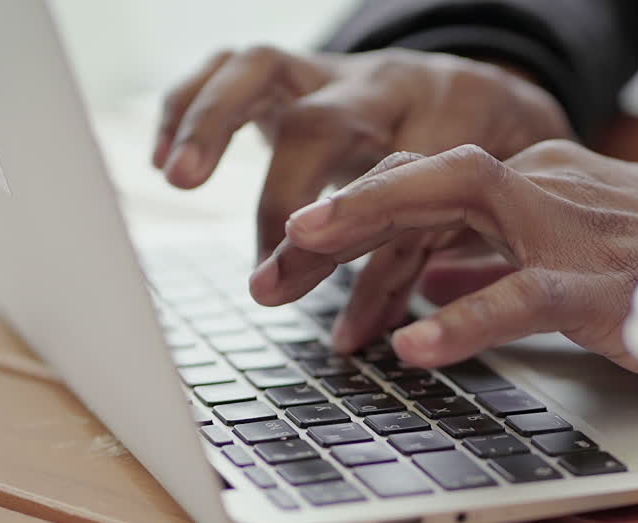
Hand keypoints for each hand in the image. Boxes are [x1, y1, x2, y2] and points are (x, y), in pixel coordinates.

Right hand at [152, 46, 571, 261]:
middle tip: (254, 246)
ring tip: (176, 177)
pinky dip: (190, 104)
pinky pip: (232, 68)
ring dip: (212, 119)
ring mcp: (326, 75)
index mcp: (435, 124)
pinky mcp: (290, 74)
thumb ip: (421, 259)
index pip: (397, 182)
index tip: (307, 269)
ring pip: (264, 69)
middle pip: (323, 124)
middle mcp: (375, 91)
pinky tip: (163, 157)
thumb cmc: (469, 162)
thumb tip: (355, 340)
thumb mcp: (471, 207)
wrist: (474, 87)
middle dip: (280, 184)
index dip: (352, 224)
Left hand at [248, 140, 637, 371]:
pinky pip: (521, 292)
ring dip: (377, 223)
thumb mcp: (557, 252)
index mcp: (526, 181)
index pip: (423, 181)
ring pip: (461, 201)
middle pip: (423, 176)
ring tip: (307, 250)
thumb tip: (423, 279)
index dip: (354, 211)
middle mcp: (538, 185)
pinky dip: (463, 316)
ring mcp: (567, 225)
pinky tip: (412, 342)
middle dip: (342, 206)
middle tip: (276, 248)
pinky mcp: (598, 280)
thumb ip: (486, 262)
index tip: (295, 251)